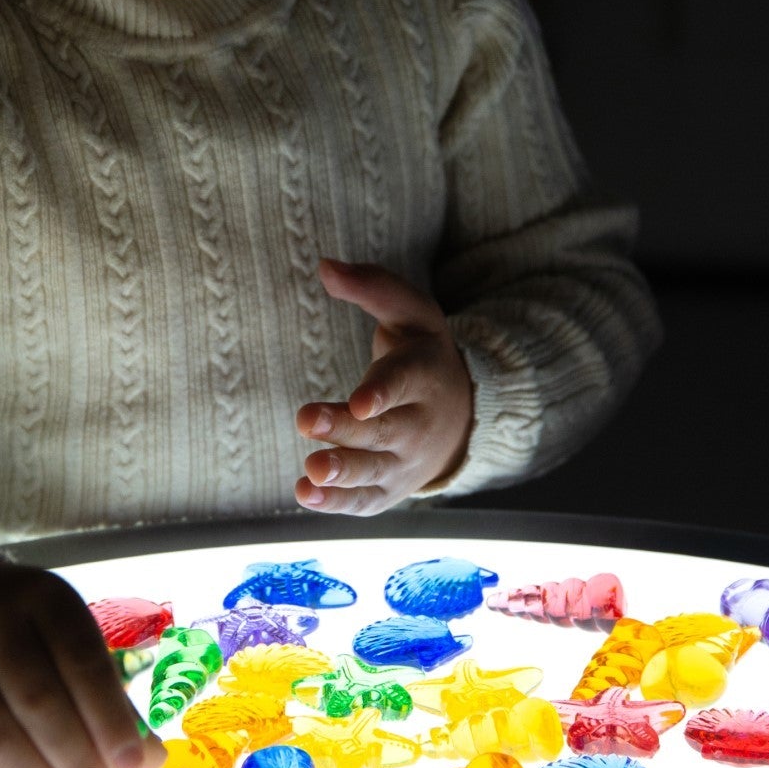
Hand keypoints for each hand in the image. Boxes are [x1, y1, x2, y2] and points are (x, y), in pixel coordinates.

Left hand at [295, 258, 474, 514]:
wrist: (462, 415)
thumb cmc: (423, 353)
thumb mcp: (411, 311)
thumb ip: (371, 287)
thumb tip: (324, 265)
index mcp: (425, 376)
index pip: (404, 383)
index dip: (382, 392)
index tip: (359, 402)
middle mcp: (419, 424)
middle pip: (383, 431)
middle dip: (346, 430)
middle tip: (306, 420)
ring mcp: (406, 463)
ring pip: (374, 471)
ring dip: (342, 472)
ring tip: (310, 471)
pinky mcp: (390, 489)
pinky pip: (365, 500)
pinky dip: (338, 502)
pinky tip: (305, 494)